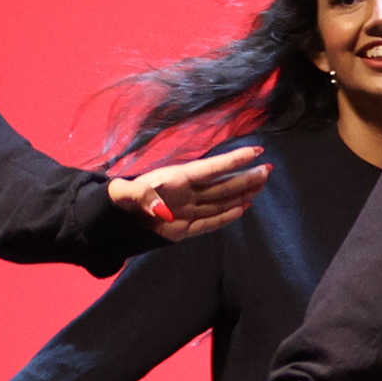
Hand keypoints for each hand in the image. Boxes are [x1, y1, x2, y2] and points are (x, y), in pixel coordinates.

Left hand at [110, 145, 269, 239]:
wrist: (114, 218)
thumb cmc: (120, 200)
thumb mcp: (124, 194)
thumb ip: (140, 196)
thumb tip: (162, 209)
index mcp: (177, 180)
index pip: (211, 169)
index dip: (233, 160)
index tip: (255, 152)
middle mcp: (187, 193)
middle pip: (222, 185)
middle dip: (245, 177)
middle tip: (268, 170)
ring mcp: (188, 210)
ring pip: (221, 201)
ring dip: (241, 193)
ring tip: (261, 185)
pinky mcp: (185, 228)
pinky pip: (210, 221)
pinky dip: (227, 216)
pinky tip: (243, 208)